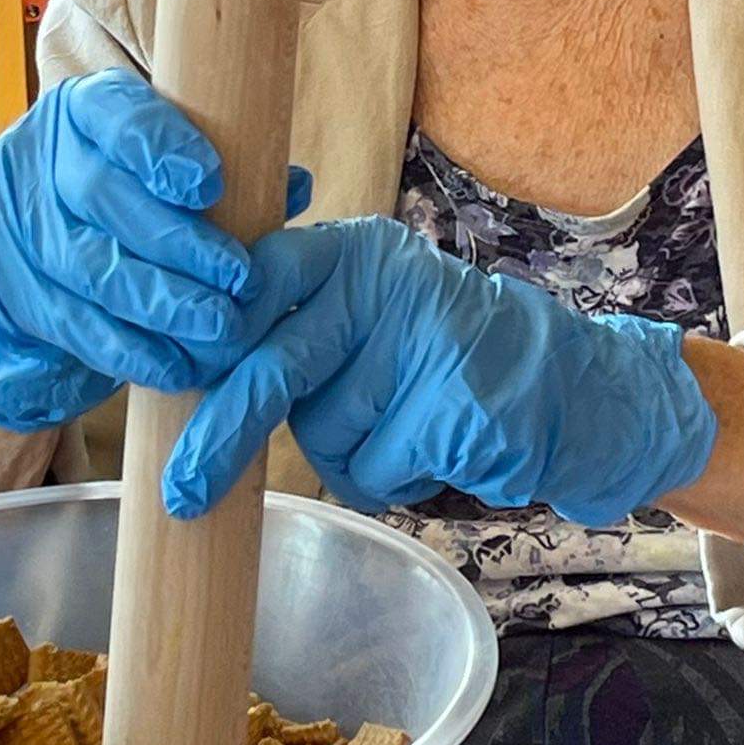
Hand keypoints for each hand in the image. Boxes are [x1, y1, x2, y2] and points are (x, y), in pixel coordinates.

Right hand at [0, 69, 310, 430]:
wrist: (42, 254)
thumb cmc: (135, 199)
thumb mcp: (172, 170)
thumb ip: (231, 174)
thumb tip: (293, 187)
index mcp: (83, 111)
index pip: (113, 115)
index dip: (159, 148)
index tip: (210, 185)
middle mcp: (37, 159)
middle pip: (100, 196)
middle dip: (178, 243)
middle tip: (242, 281)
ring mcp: (15, 225)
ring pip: (86, 265)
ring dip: (160, 303)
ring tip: (220, 327)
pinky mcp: (8, 290)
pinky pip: (70, 323)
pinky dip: (128, 348)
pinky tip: (175, 366)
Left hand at [163, 216, 717, 523]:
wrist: (567, 388)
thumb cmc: (443, 359)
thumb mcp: (373, 316)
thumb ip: (298, 329)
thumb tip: (189, 376)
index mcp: (357, 253)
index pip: (260, 278)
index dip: (212, 334)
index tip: (176, 375)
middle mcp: (388, 284)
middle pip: (276, 367)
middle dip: (223, 432)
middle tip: (180, 492)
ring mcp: (425, 344)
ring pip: (324, 434)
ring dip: (351, 451)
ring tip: (408, 424)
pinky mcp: (453, 410)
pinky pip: (374, 470)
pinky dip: (393, 478)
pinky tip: (436, 448)